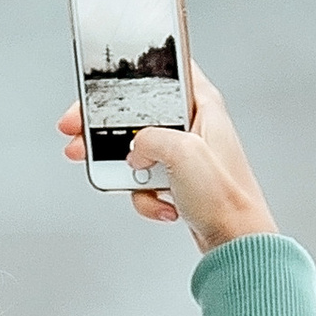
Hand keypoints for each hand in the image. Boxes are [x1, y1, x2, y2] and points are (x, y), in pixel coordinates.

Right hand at [57, 67, 275, 250]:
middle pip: (137, 114)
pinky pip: (145, 182)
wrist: (237, 242)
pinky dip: (146, 197)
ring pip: (137, 152)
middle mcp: (193, 125)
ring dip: (125, 171)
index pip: (161, 73)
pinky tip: (163, 205)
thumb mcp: (183, 153)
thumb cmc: (226, 197)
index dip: (125, 79)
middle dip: (104, 130)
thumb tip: (134, 150)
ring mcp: (184, 155)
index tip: (95, 92)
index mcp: (202, 104)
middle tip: (78, 139)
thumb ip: (149, 139)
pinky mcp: (177, 181)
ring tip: (124, 181)